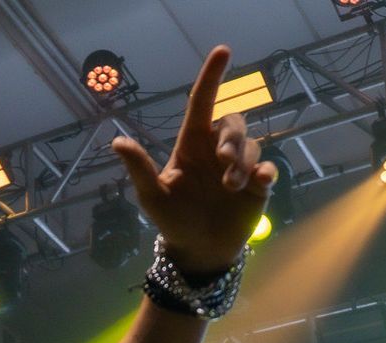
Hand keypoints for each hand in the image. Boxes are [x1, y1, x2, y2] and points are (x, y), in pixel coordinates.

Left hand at [111, 46, 273, 278]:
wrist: (198, 249)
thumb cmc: (172, 219)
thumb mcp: (153, 196)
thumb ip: (140, 168)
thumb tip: (116, 142)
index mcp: (192, 144)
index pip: (202, 102)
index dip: (212, 76)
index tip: (223, 51)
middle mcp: (216, 149)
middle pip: (233, 123)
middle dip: (232, 137)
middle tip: (224, 162)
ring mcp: (239, 166)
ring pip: (251, 145)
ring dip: (242, 163)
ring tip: (230, 187)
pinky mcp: (257, 185)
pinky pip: (268, 167)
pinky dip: (266, 171)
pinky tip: (259, 182)